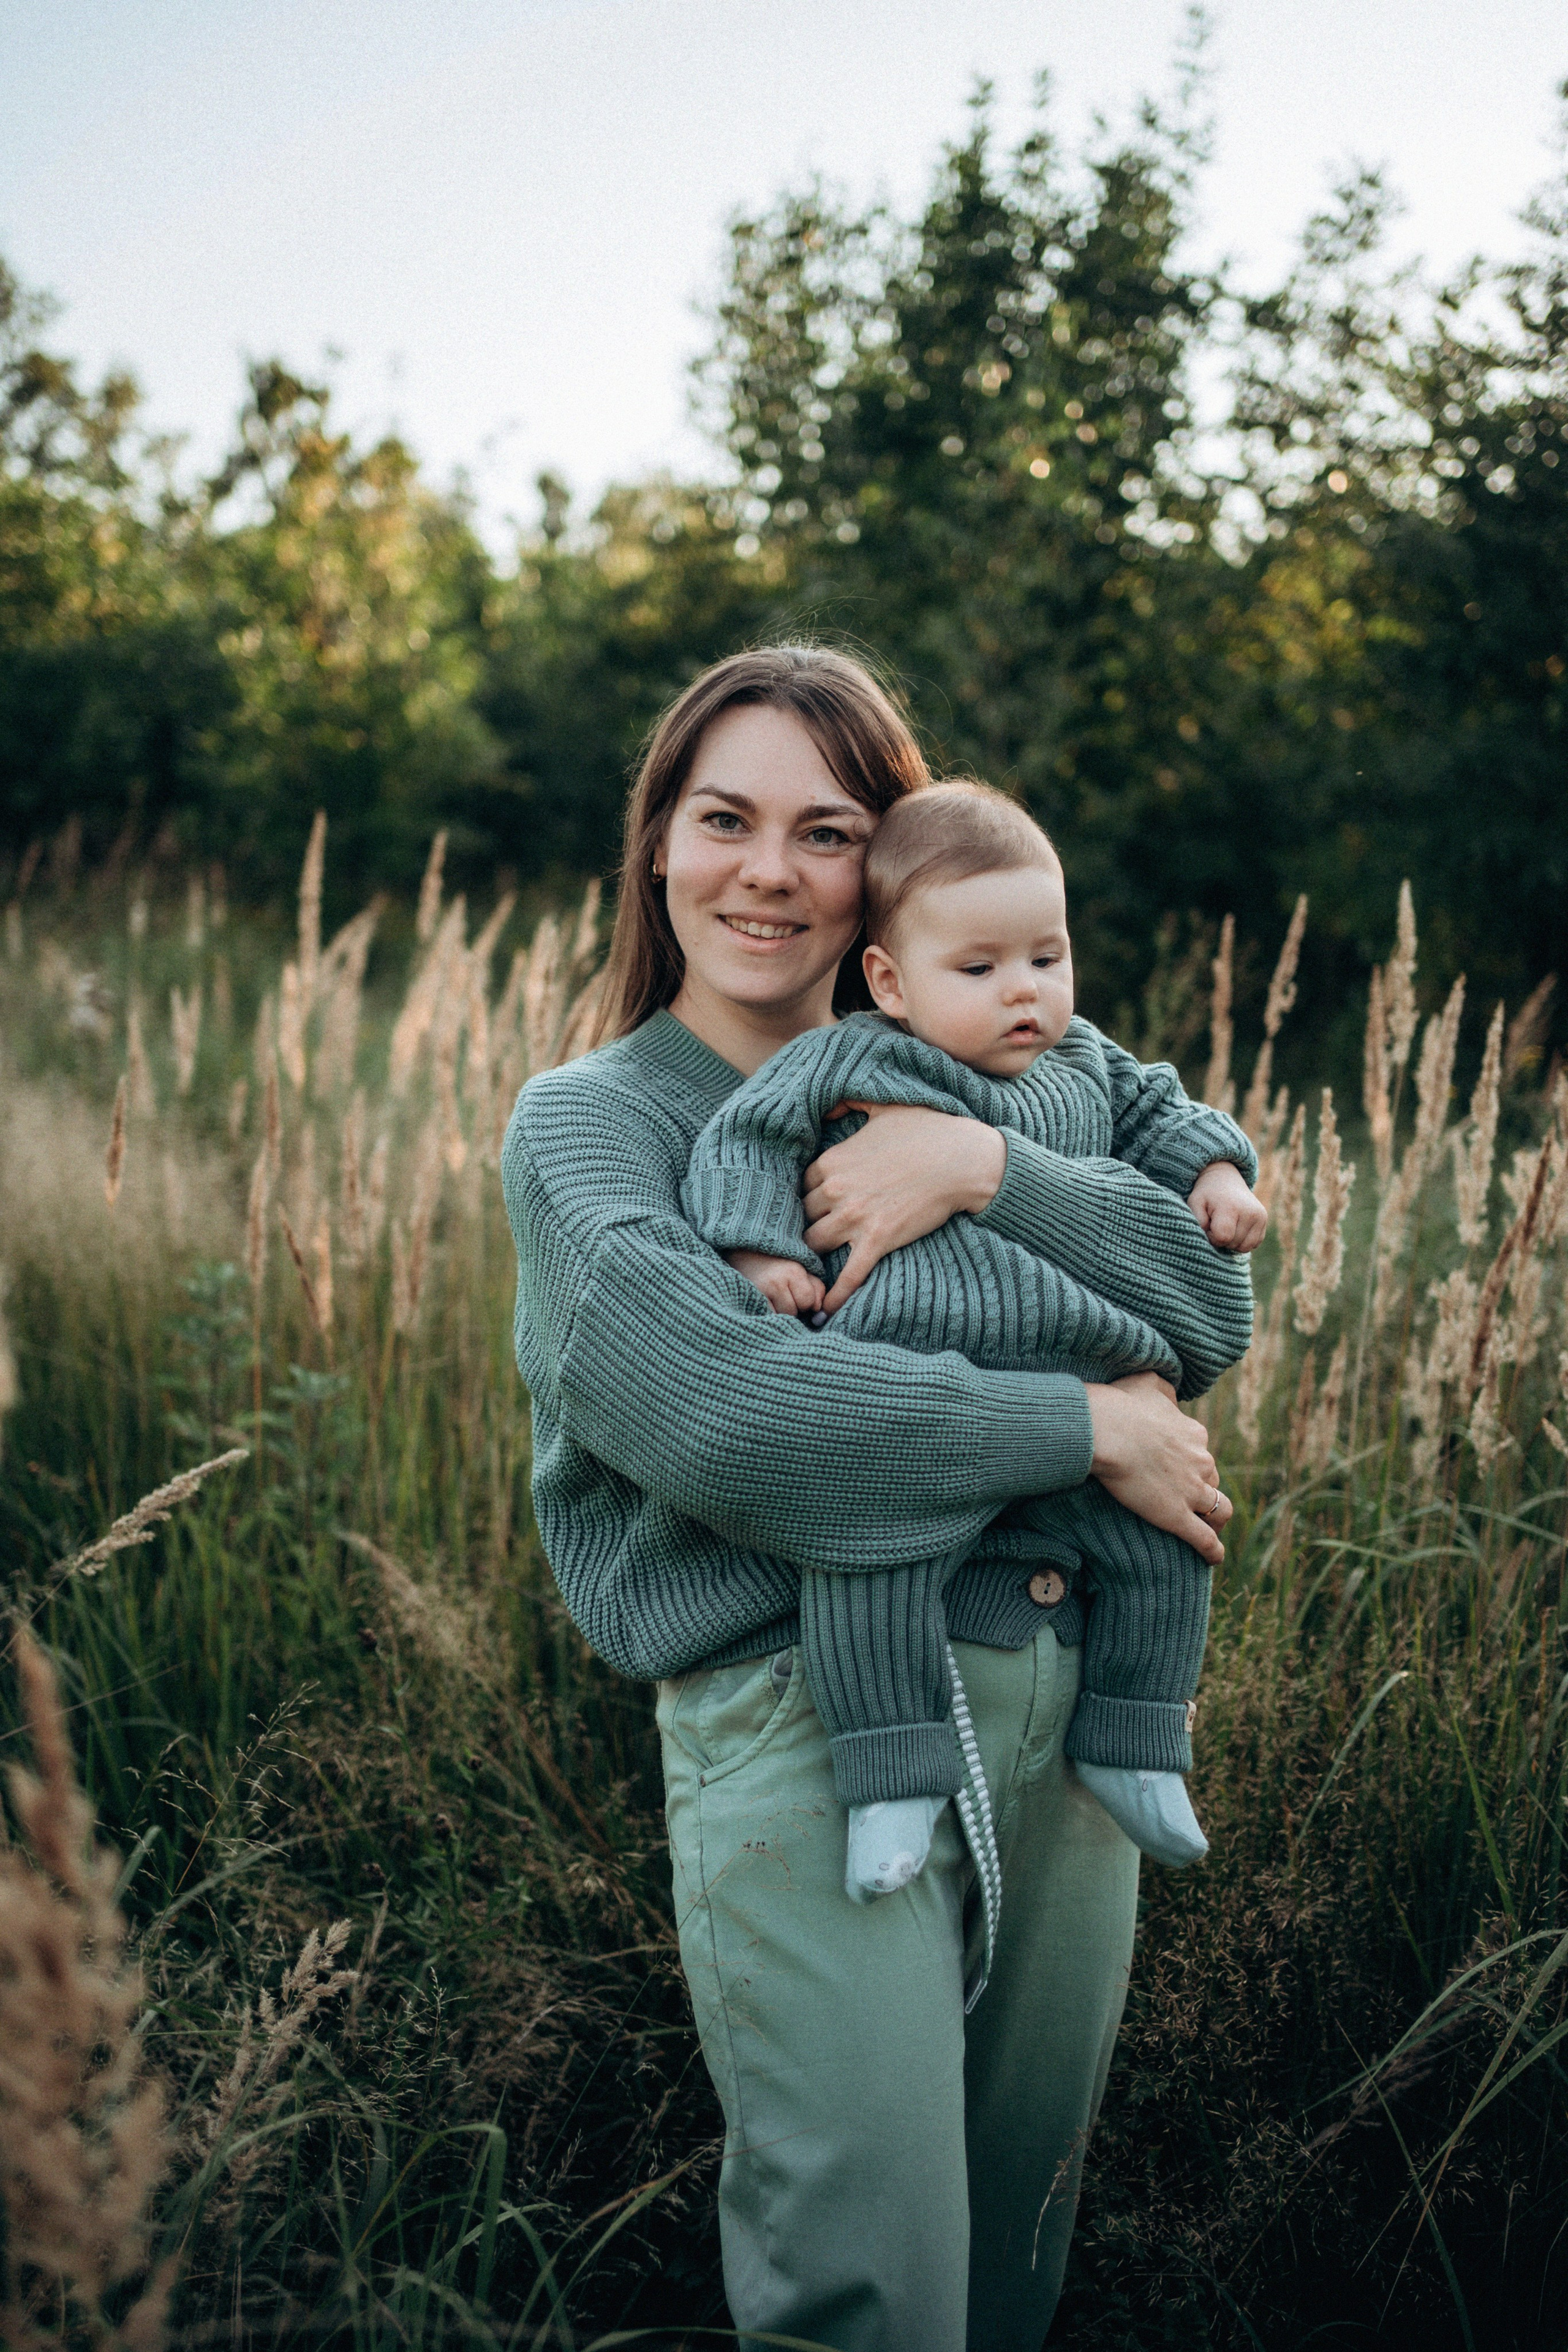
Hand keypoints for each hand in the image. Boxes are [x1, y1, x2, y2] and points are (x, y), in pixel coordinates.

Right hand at [724, 1249, 826, 1317]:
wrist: (743, 1253)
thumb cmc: (776, 1262)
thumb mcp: (800, 1269)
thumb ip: (816, 1287)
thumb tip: (818, 1309)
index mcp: (794, 1271)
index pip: (809, 1302)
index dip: (805, 1301)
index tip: (796, 1293)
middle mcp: (777, 1281)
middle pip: (794, 1311)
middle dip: (791, 1307)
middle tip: (782, 1295)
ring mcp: (761, 1291)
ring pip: (780, 1316)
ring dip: (779, 1311)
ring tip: (772, 1298)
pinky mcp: (748, 1298)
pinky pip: (766, 1317)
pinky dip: (767, 1313)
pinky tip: (764, 1302)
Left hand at [802, 1104, 1007, 1313]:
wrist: (961, 1159)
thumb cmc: (926, 1129)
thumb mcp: (883, 1106)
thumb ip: (848, 1103)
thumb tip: (828, 1105)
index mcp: (831, 1160)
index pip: (800, 1187)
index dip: (808, 1198)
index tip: (815, 1207)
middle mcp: (835, 1190)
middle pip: (804, 1217)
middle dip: (809, 1225)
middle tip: (815, 1237)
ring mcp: (854, 1217)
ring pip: (814, 1244)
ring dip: (815, 1255)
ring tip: (813, 1268)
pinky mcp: (877, 1240)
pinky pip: (848, 1274)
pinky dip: (836, 1294)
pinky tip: (825, 1309)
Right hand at [1084, 1371, 1232, 1564]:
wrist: (1107, 1431)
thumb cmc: (1121, 1404)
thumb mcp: (1148, 1382)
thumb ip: (1163, 1388)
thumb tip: (1169, 1391)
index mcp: (1194, 1434)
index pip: (1201, 1452)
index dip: (1190, 1461)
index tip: (1175, 1466)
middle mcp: (1201, 1462)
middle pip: (1212, 1481)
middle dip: (1203, 1490)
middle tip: (1185, 1498)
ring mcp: (1192, 1491)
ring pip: (1219, 1510)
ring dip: (1215, 1519)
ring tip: (1205, 1528)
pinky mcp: (1178, 1516)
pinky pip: (1205, 1539)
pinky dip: (1213, 1551)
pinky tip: (1212, 1559)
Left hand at [1188, 1160, 1268, 1252]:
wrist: (1226, 1180)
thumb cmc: (1208, 1194)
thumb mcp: (1195, 1203)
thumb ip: (1198, 1221)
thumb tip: (1208, 1237)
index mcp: (1231, 1208)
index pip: (1223, 1238)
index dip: (1212, 1237)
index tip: (1208, 1226)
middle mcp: (1249, 1212)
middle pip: (1233, 1244)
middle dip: (1222, 1239)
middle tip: (1217, 1223)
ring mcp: (1260, 1216)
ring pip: (1245, 1247)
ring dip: (1232, 1242)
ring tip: (1226, 1226)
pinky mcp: (1264, 1220)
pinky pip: (1253, 1244)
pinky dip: (1243, 1241)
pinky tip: (1236, 1228)